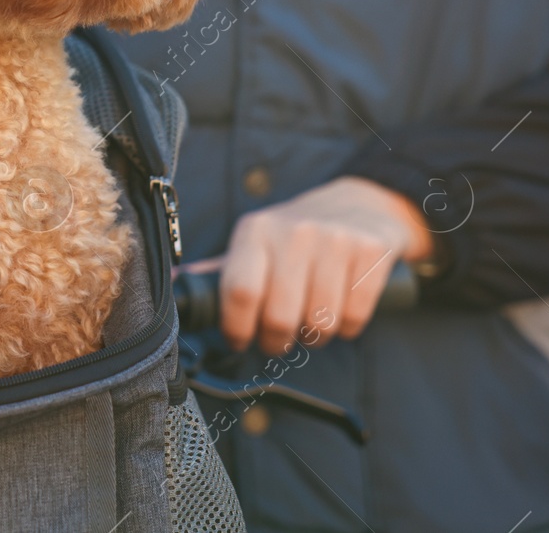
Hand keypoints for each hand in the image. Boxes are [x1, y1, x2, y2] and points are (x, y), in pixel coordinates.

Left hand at [215, 176, 431, 355]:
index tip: (239, 341)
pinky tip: (339, 311)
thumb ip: (221, 269)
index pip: (240, 291)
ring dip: (313, 337)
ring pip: (320, 323)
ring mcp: (335, 240)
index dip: (237, 328)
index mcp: (256, 230)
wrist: (360, 205)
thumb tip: (177, 286)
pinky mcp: (371, 252)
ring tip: (309, 321)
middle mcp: (294, 232)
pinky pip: (354, 318)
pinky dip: (346, 329)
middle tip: (276, 340)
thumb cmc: (295, 236)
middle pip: (279, 316)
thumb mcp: (255, 242)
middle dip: (275, 342)